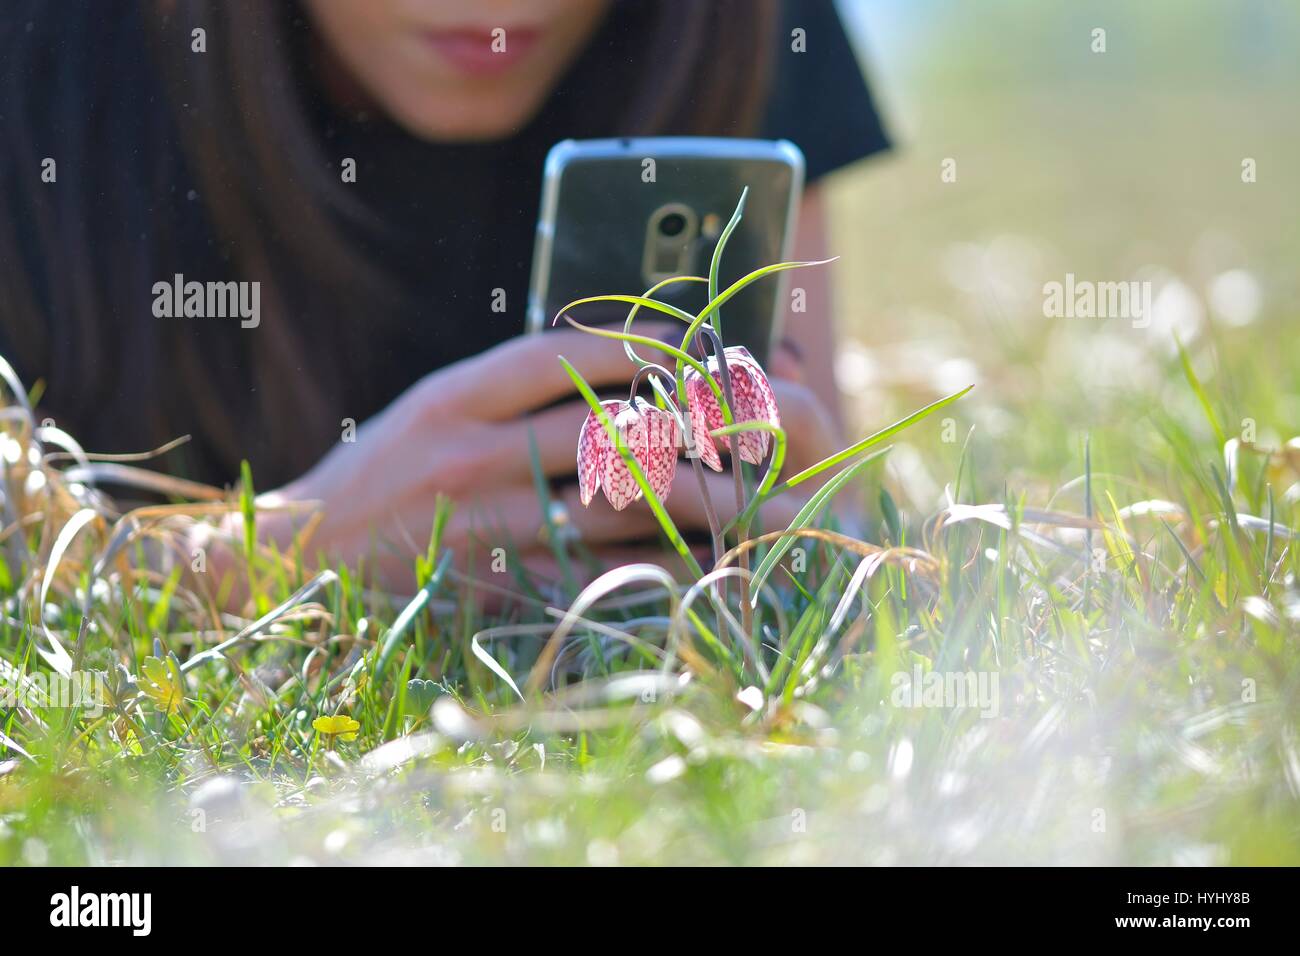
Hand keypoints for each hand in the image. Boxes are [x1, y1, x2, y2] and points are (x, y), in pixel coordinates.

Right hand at [244, 326, 847, 591]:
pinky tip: (710, 561)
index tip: (690, 342)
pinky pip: (598, 575)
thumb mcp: (430, 407)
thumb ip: (508, 389)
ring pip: (614, 505)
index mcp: (450, 398)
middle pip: (603, 428)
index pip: (558, 353)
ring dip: (696, 500)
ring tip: (755, 497)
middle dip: (688, 425)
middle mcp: (469, 457)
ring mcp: (486, 527)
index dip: (634, 343)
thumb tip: (610, 364)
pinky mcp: (499, 589)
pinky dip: (659, 568)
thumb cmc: (378, 475)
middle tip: (748, 425)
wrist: (302, 560)